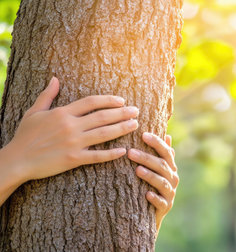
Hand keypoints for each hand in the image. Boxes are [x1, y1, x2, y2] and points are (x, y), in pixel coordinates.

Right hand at [3, 77, 139, 182]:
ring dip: (122, 128)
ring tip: (135, 125)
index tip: (122, 101)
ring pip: (104, 134)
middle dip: (122, 113)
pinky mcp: (74, 159)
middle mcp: (71, 126)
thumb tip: (55, 78)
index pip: (91, 102)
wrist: (17, 160)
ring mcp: (74, 143)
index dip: (109, 100)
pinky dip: (111, 154)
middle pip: (102, 117)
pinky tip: (123, 151)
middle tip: (136, 111)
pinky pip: (97, 156)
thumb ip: (47, 95)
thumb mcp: (34, 112)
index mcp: (63, 113)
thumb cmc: (25, 136)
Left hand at [127, 133, 178, 233]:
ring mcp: (170, 193)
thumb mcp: (158, 170)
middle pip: (162, 166)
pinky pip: (161, 202)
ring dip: (150, 176)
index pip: (166, 152)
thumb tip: (167, 135)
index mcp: (171, 167)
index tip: (143, 135)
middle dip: (147, 158)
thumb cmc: (153, 186)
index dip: (156, 143)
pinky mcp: (165, 207)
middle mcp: (173, 179)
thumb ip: (162, 154)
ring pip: (161, 182)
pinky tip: (147, 194)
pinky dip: (155, 198)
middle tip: (130, 152)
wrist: (151, 214)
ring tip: (137, 170)